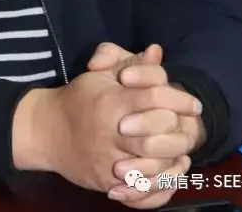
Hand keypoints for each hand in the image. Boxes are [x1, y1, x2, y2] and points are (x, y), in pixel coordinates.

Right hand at [11, 55, 199, 197]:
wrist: (47, 130)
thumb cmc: (79, 97)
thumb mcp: (101, 75)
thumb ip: (131, 64)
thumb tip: (156, 51)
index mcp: (111, 101)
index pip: (154, 97)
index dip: (178, 99)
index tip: (194, 104)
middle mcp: (111, 131)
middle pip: (158, 132)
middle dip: (179, 129)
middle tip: (190, 127)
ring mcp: (108, 160)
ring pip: (153, 164)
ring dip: (173, 158)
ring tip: (183, 150)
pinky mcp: (106, 183)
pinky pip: (140, 190)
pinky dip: (159, 184)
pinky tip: (169, 173)